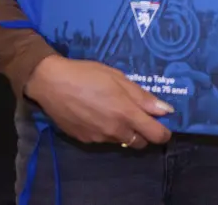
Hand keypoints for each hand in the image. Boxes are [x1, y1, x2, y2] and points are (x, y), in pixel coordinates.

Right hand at [23, 55, 173, 147]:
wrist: (51, 83)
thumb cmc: (87, 74)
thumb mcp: (118, 78)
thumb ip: (142, 96)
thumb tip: (166, 110)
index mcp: (126, 113)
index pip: (155, 135)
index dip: (164, 132)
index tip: (164, 124)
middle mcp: (115, 130)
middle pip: (140, 143)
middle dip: (145, 133)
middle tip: (139, 115)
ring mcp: (99, 137)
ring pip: (122, 141)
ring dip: (125, 132)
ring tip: (114, 111)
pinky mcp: (85, 140)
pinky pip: (104, 139)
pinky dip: (107, 131)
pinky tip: (97, 114)